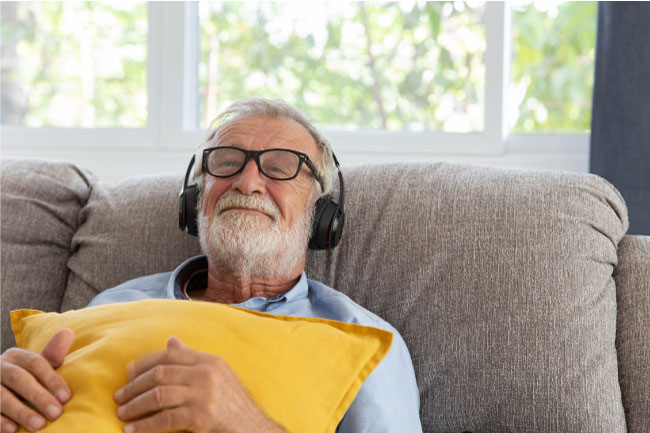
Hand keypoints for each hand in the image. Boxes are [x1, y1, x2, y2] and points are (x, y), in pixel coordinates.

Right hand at [1, 328, 73, 432]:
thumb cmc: (25, 380)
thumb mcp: (38, 368)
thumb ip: (52, 355)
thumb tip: (68, 332)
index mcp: (15, 356)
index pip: (36, 363)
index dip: (52, 380)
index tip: (67, 397)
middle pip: (19, 379)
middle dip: (39, 396)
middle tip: (56, 413)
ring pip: (2, 397)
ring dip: (21, 411)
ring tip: (39, 425)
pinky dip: (0, 421)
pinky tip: (13, 430)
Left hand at [114, 337, 285, 432]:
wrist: (252, 428)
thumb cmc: (232, 403)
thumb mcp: (217, 375)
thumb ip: (192, 359)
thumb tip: (170, 341)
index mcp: (210, 361)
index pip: (170, 355)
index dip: (145, 363)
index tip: (128, 373)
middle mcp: (207, 374)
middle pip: (160, 374)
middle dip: (135, 386)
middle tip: (119, 396)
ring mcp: (204, 395)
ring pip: (158, 395)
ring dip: (135, 405)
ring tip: (122, 413)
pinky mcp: (200, 417)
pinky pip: (164, 419)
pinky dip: (145, 425)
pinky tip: (132, 429)